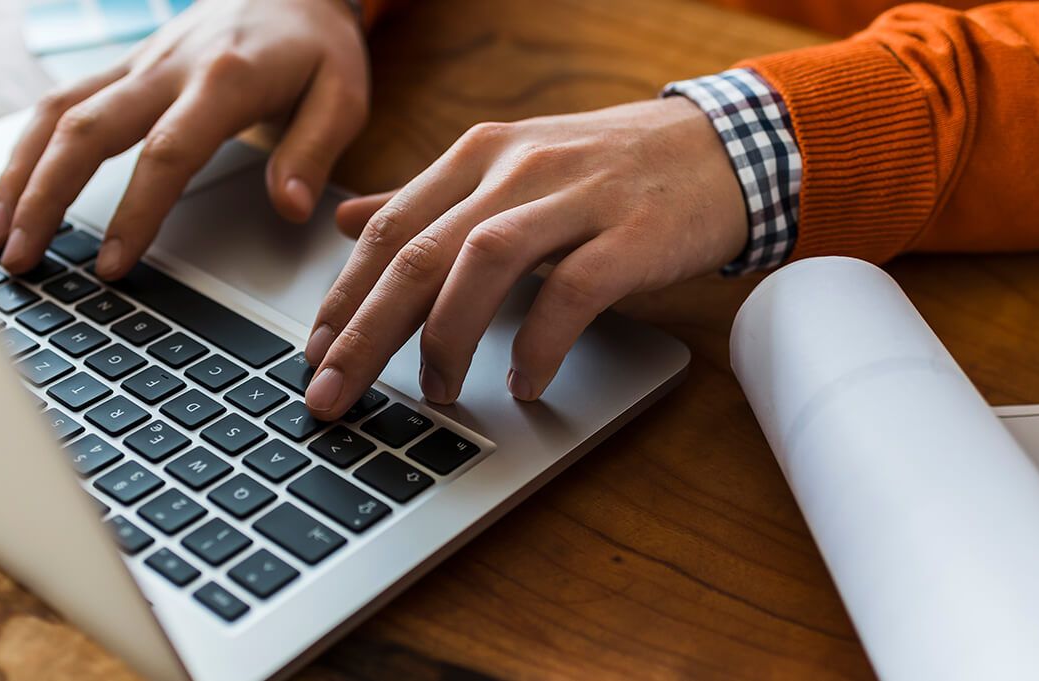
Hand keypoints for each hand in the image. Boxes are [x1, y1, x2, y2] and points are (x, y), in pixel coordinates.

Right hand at [0, 0, 368, 279]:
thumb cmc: (318, 47)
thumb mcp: (343, 94)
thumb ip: (314, 151)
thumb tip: (292, 209)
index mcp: (225, 79)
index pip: (168, 152)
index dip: (135, 211)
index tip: (112, 263)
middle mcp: (169, 67)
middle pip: (88, 129)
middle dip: (46, 196)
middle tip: (22, 258)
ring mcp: (139, 63)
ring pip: (58, 112)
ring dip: (21, 173)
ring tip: (0, 235)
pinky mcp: (124, 67)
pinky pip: (62, 102)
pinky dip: (27, 148)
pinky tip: (12, 191)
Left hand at [302, 98, 747, 417]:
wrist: (723, 147)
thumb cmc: (609, 169)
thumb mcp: (510, 167)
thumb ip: (429, 198)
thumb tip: (348, 220)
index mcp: (479, 155)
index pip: (390, 228)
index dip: (345, 294)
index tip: (314, 352)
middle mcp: (517, 169)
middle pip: (420, 253)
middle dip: (366, 330)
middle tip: (334, 391)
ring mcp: (575, 198)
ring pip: (482, 264)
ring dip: (446, 336)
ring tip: (436, 391)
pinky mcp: (632, 234)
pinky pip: (570, 293)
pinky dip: (538, 343)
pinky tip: (523, 383)